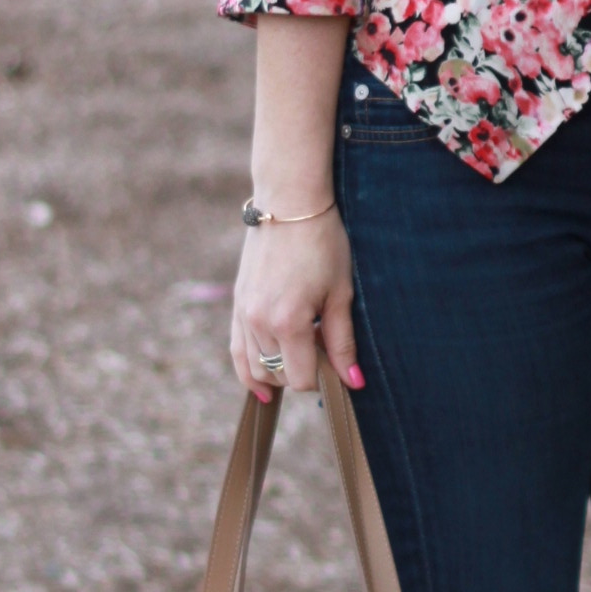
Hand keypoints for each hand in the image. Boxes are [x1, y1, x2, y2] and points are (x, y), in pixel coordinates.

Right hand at [230, 208, 361, 402]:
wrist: (289, 203)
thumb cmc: (323, 244)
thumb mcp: (341, 293)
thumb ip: (343, 342)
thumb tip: (353, 382)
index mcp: (288, 322)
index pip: (301, 378)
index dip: (323, 377)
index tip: (337, 360)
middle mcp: (259, 322)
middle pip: (278, 375)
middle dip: (302, 372)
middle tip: (324, 350)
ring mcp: (242, 313)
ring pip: (255, 367)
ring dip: (278, 372)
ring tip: (301, 361)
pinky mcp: (236, 304)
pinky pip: (236, 351)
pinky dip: (248, 370)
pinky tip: (263, 388)